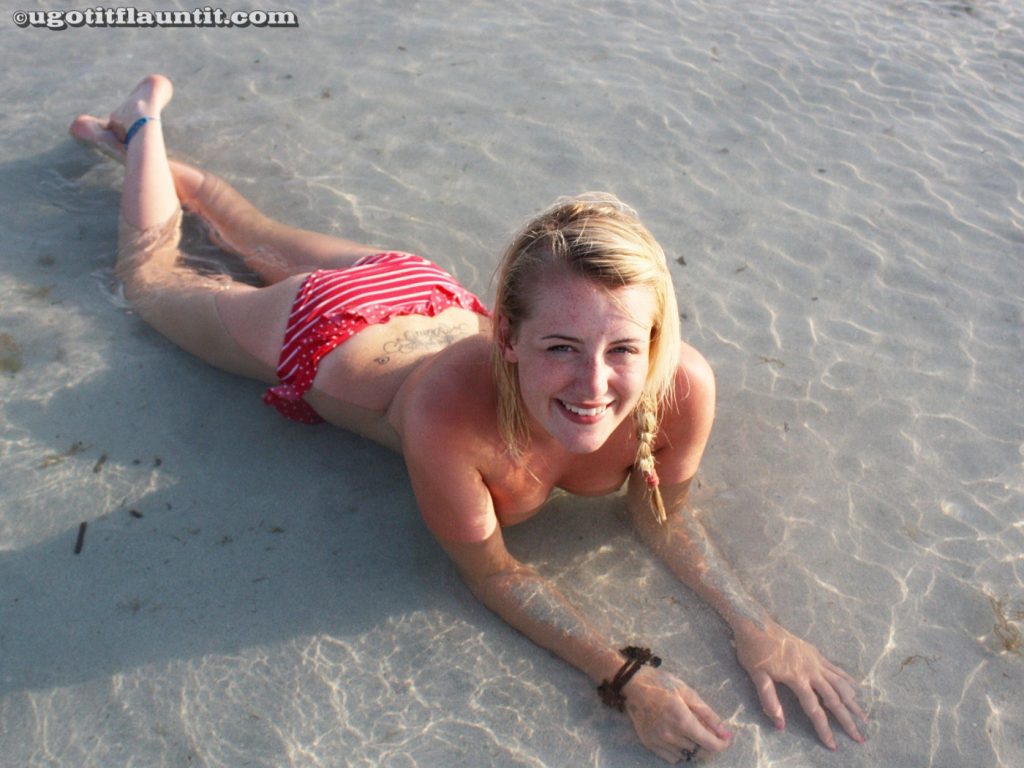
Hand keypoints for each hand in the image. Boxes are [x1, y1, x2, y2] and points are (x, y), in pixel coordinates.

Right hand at [623, 665, 732, 762]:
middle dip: (710, 746)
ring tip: (693, 734)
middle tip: (709, 733)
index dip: (722, 744)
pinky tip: (679, 739)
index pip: (710, 744)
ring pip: (687, 756)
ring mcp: (658, 741)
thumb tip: (725, 733)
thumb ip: (708, 715)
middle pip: (700, 752)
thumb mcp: (688, 693)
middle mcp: (670, 735)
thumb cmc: (662, 684)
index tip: (725, 738)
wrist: (632, 685)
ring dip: (695, 749)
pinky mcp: (649, 744)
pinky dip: (681, 752)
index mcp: (682, 719)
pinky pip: (672, 758)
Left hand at [733, 619, 867, 748]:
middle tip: (859, 737)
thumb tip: (780, 725)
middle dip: (847, 719)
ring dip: (852, 701)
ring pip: (839, 683)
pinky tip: (854, 687)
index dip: (824, 728)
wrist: (755, 622)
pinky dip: (846, 680)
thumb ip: (769, 699)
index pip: (814, 709)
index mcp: (797, 678)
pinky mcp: (814, 652)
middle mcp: (811, 670)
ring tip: (863, 716)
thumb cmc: (753, 650)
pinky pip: (834, 668)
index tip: (833, 745)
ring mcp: (814, 660)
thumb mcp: (756, 675)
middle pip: (834, 699)